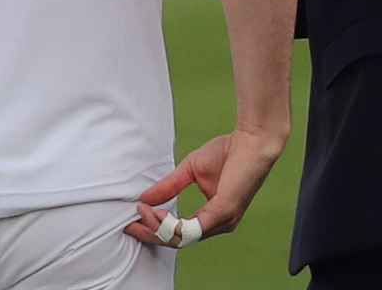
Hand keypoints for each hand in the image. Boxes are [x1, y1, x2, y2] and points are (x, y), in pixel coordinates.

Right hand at [123, 129, 285, 247]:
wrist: (252, 140)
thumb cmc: (228, 153)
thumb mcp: (190, 170)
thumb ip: (169, 186)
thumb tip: (144, 199)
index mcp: (213, 217)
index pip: (180, 233)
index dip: (155, 229)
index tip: (134, 219)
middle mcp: (219, 224)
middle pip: (178, 241)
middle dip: (151, 234)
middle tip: (129, 225)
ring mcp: (223, 221)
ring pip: (182, 238)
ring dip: (157, 227)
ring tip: (141, 212)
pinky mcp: (224, 211)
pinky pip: (193, 228)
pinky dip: (170, 222)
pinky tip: (155, 211)